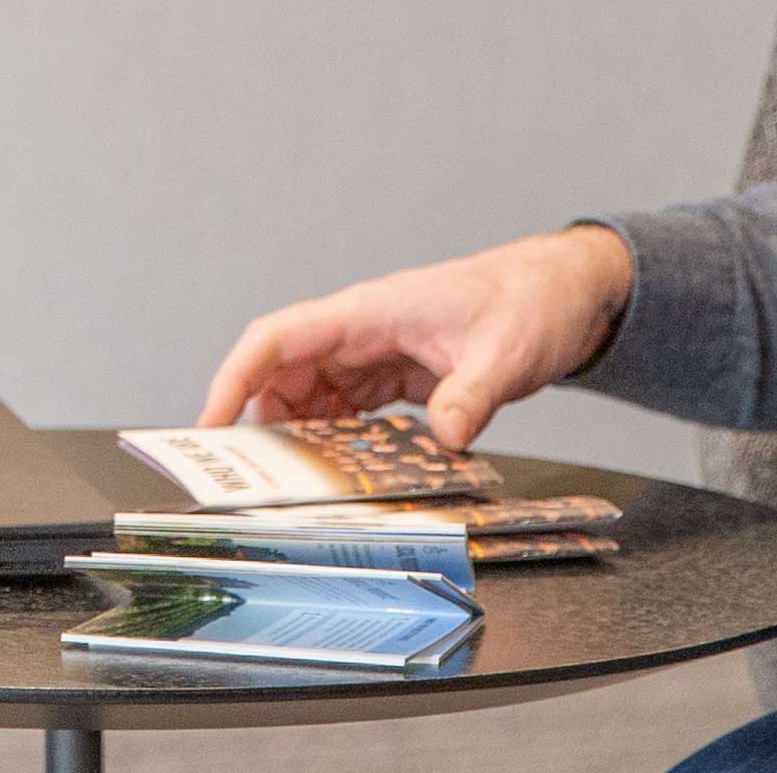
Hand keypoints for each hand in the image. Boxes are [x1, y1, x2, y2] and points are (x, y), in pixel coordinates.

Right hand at [195, 225, 634, 449]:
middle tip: (253, 480)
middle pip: (284, 373)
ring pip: (312, 395)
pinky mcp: (395, 374)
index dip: (236, 379)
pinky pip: (348, 409)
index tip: (212, 425)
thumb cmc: (532, 300)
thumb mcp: (506, 352)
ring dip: (300, 438)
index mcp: (371, 310)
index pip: (279, 338)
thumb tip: (446, 441)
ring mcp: (377, 353)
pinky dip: (339, 442)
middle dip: (261, 423)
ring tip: (296, 486)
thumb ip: (472, 395)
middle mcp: (362, 330)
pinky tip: (344, 474)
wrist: (564, 290)